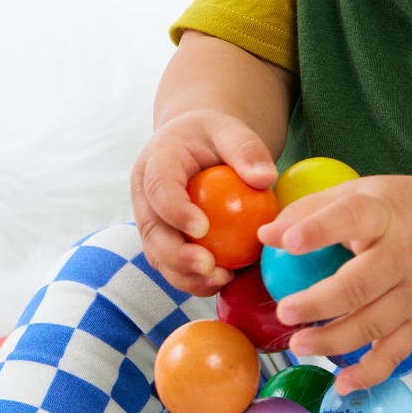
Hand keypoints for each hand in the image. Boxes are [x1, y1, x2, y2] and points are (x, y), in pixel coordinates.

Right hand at [130, 112, 277, 295]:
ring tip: (220, 279)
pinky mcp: (163, 239)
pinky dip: (194, 278)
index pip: (159, 187)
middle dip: (175, 255)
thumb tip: (266, 178)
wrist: (196, 144)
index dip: (175, 210)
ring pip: (158, 255)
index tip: (202, 228)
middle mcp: (145, 195)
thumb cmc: (215, 136)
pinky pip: (173, 265)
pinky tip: (223, 281)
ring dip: (184, 274)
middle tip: (209, 266)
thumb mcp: (232, 131)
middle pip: (151, 230)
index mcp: (156, 161)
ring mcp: (151, 220)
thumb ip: (247, 150)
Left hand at [257, 174, 411, 391]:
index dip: (319, 230)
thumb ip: (310, 210)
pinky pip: (396, 352)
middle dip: (321, 302)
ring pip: (375, 323)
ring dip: (334, 340)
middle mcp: (405, 254)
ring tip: (298, 345)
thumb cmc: (392, 209)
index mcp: (383, 214)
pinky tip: (343, 384)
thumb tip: (266, 236)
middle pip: (362, 284)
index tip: (288, 242)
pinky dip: (370, 373)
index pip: (352, 218)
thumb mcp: (357, 193)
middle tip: (285, 312)